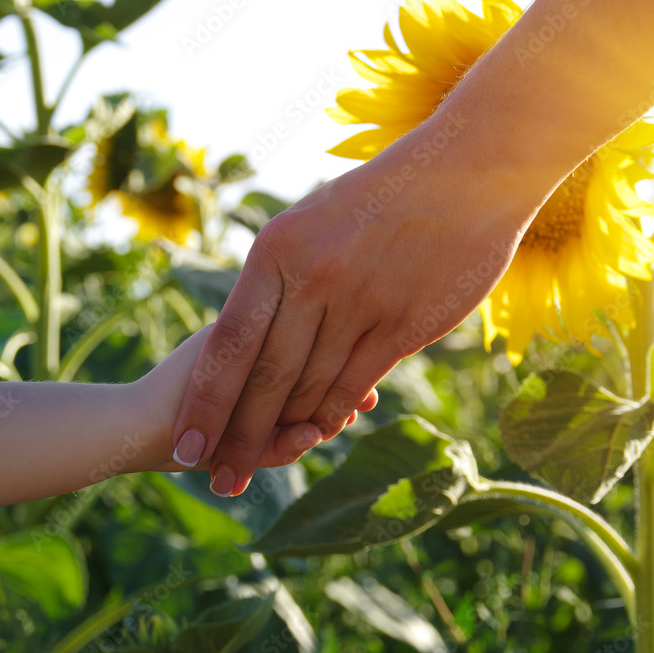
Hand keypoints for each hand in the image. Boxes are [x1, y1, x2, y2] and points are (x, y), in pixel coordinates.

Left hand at [168, 107, 545, 497]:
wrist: (466, 171)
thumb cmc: (384, 194)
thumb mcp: (313, 217)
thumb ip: (281, 275)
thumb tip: (252, 327)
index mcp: (276, 250)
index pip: (228, 343)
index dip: (206, 402)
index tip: (188, 445)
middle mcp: (312, 279)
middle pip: (265, 377)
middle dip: (237, 436)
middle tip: (219, 481)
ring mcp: (360, 302)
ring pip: (311, 386)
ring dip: (284, 431)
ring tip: (258, 466)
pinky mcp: (404, 323)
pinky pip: (357, 382)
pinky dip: (334, 412)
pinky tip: (319, 432)